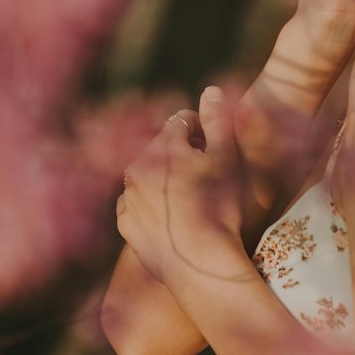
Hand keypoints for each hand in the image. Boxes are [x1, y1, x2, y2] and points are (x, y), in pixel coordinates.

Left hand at [117, 88, 243, 283]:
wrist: (203, 264)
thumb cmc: (222, 207)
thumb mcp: (228, 159)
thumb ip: (219, 120)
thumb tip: (211, 90)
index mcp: (162, 145)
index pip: (182, 122)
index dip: (203, 131)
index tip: (216, 147)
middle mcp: (136, 166)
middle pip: (162, 148)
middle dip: (181, 153)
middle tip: (207, 174)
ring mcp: (128, 197)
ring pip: (147, 175)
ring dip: (164, 178)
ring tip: (191, 196)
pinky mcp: (126, 225)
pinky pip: (137, 205)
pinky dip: (151, 205)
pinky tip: (173, 216)